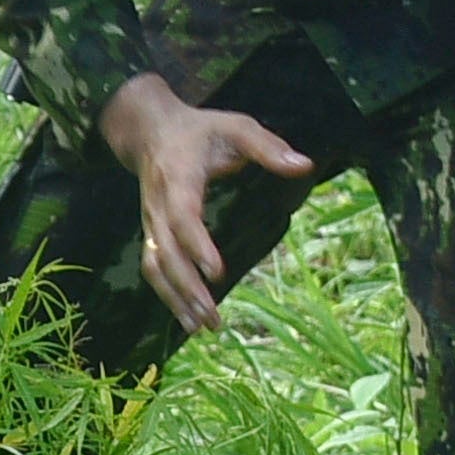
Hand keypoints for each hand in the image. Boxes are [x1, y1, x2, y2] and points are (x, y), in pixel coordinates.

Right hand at [95, 72, 312, 334]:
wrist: (148, 132)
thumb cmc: (200, 131)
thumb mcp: (236, 127)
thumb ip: (268, 147)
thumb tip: (305, 166)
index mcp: (177, 178)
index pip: (182, 217)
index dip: (197, 245)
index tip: (216, 272)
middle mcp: (157, 206)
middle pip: (166, 254)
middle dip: (188, 289)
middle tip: (213, 318)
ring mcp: (150, 223)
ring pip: (155, 267)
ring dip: (175, 299)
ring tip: (202, 327)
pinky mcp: (152, 234)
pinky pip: (154, 268)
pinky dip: (168, 296)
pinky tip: (188, 319)